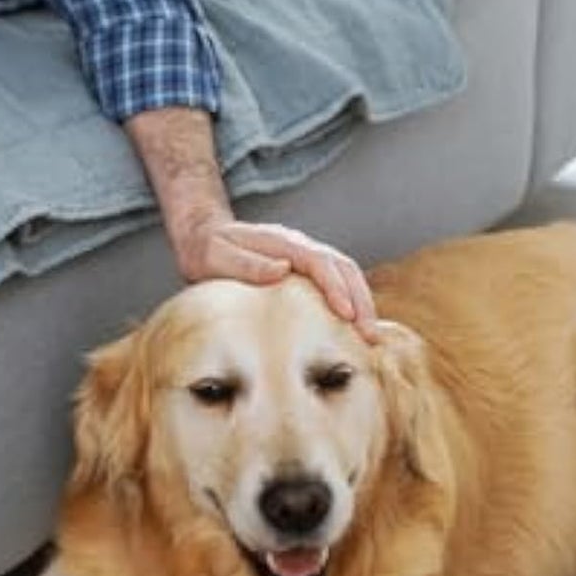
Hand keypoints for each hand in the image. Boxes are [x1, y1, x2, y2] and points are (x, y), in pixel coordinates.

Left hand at [173, 215, 377, 341]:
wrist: (204, 238)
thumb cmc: (209, 251)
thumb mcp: (217, 256)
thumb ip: (247, 263)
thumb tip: (282, 269)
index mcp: (283, 243)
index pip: (320, 262)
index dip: (336, 288)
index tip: (346, 314)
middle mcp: (301, 246)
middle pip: (344, 268)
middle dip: (361, 300)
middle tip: (369, 335)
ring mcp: (306, 256)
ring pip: (347, 275)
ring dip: (362, 303)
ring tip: (370, 337)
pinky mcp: (306, 271)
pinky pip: (337, 283)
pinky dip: (352, 303)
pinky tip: (356, 328)